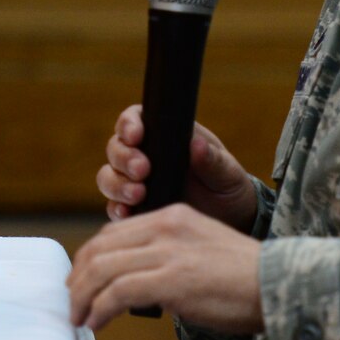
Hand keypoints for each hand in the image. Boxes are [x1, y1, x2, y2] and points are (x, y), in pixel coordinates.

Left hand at [66, 203, 261, 331]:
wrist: (279, 286)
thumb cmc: (246, 279)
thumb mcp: (202, 250)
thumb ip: (169, 255)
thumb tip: (137, 284)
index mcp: (173, 215)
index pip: (114, 232)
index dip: (89, 258)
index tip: (81, 282)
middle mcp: (166, 227)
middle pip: (101, 248)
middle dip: (79, 278)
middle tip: (73, 302)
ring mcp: (168, 252)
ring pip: (103, 270)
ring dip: (83, 297)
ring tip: (79, 318)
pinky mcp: (171, 280)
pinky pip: (118, 292)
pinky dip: (100, 309)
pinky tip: (96, 323)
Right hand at [97, 105, 256, 228]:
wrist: (230, 220)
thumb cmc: (228, 185)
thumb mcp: (227, 172)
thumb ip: (212, 160)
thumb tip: (196, 145)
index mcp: (165, 135)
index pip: (135, 119)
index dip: (129, 124)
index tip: (136, 135)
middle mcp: (144, 155)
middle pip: (116, 148)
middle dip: (124, 158)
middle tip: (143, 170)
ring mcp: (135, 183)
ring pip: (109, 177)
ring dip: (117, 184)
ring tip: (137, 194)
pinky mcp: (134, 208)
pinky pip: (114, 206)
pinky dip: (116, 209)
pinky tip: (126, 213)